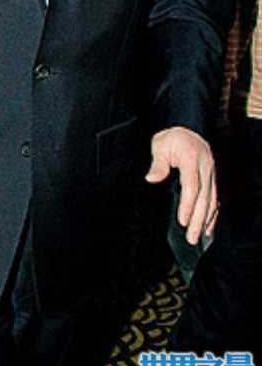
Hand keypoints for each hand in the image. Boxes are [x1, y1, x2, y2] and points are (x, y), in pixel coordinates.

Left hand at [146, 126, 217, 244]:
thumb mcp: (159, 145)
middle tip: (192, 238)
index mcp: (191, 158)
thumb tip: (151, 178)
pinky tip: (209, 225)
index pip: (192, 186)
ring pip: (211, 200)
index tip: (183, 221)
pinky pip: (214, 197)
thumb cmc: (171, 138)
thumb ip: (158, 163)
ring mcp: (211, 172)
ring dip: (206, 220)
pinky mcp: (212, 177)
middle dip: (198, 220)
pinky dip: (212, 213)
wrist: (187, 127)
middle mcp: (205, 166)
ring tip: (200, 237)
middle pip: (204, 197)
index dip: (188, 204)